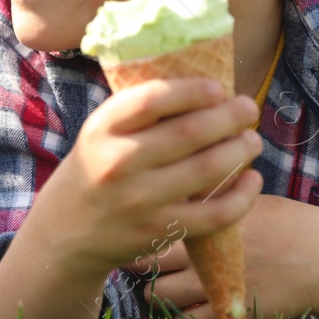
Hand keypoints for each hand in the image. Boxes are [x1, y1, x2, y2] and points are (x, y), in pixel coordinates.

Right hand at [22, 78, 263, 280]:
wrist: (66, 231)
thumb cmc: (95, 170)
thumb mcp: (100, 135)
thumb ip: (139, 115)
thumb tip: (204, 90)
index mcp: (102, 129)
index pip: (153, 99)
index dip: (193, 90)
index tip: (218, 88)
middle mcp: (118, 162)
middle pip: (190, 131)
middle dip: (230, 116)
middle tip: (247, 108)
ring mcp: (139, 200)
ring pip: (208, 168)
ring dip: (241, 150)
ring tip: (252, 140)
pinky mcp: (159, 231)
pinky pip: (215, 213)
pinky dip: (243, 195)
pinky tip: (252, 180)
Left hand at [130, 194, 318, 318]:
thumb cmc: (289, 224)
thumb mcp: (250, 201)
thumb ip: (215, 196)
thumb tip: (183, 180)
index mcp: (210, 220)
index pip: (158, 222)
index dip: (138, 225)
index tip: (129, 225)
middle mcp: (208, 253)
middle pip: (149, 260)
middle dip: (137, 261)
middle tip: (134, 259)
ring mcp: (218, 285)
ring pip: (160, 295)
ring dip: (155, 293)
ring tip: (160, 287)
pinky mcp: (232, 313)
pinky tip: (185, 311)